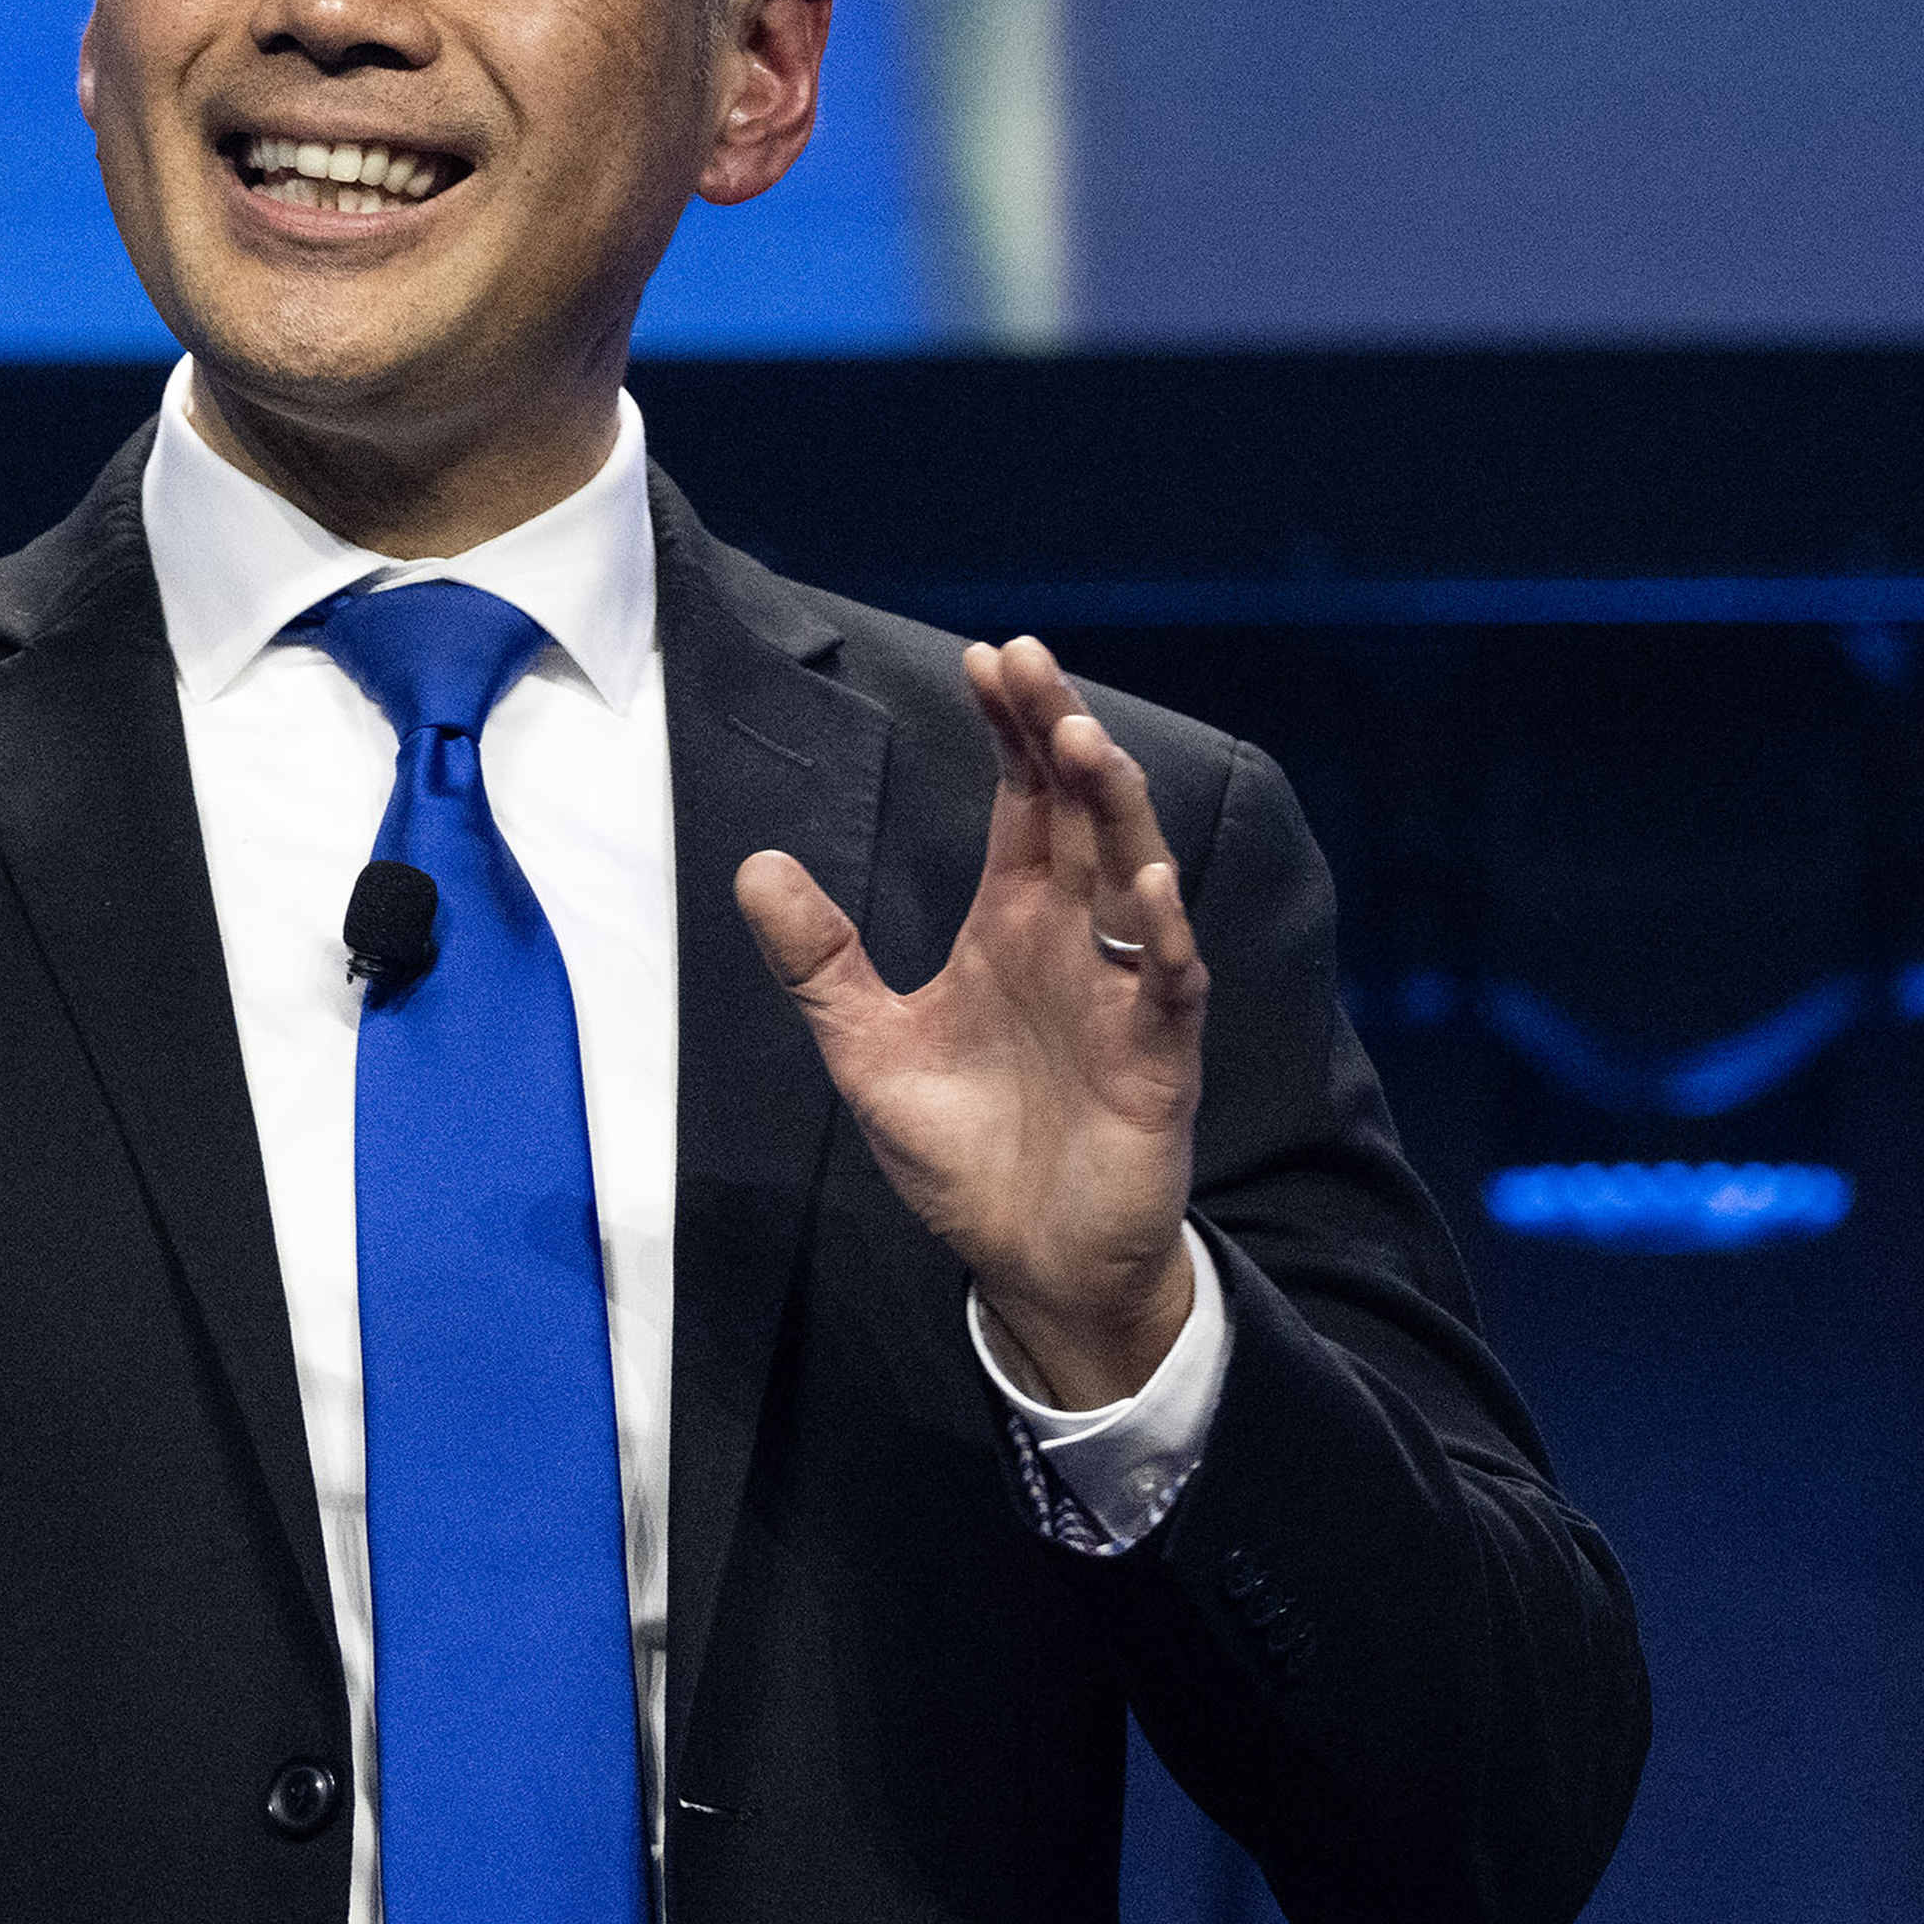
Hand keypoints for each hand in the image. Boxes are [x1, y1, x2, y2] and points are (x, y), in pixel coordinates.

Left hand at [734, 637, 1203, 1407]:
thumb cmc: (967, 1156)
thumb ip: (819, 962)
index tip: (984, 659)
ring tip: (1083, 741)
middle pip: (1077, 812)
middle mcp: (1077, 940)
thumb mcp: (868, 1050)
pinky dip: (1161, 930)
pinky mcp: (1158, 1056)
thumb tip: (755, 865)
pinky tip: (1145, 882)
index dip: (1008, 731)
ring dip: (1114, 808)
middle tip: (1029, 660)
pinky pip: (1168, 979)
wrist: (1033, 1264)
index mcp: (1014, 926)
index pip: (1021, 802)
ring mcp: (1124, 991)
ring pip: (1133, 873)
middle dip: (1058, 733)